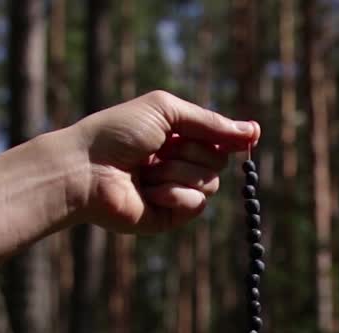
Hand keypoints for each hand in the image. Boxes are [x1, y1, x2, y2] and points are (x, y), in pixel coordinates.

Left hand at [67, 91, 260, 233]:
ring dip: (179, 171)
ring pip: (211, 182)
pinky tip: (149, 191)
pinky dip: (174, 194)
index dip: (234, 136)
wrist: (86, 168)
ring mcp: (175, 190)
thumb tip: (252, 130)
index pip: (218, 137)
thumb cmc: (116, 133)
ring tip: (146, 171)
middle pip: (219, 159)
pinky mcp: (170, 216)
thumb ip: (209, 121)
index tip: (252, 135)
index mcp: (175, 136)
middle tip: (161, 148)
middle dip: (194, 151)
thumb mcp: (165, 111)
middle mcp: (178, 163)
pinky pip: (197, 204)